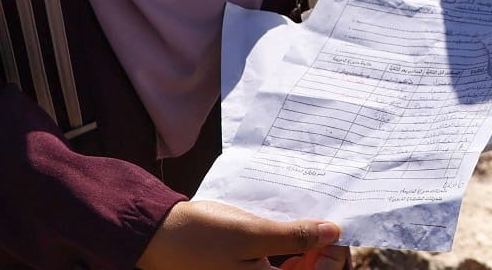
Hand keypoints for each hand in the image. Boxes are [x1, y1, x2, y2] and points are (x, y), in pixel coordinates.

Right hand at [136, 200, 346, 269]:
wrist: (157, 235)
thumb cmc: (201, 236)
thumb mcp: (252, 233)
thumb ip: (294, 237)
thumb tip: (332, 233)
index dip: (330, 258)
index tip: (333, 234)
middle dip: (317, 253)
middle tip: (324, 227)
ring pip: (289, 269)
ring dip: (302, 251)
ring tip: (307, 225)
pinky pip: (272, 265)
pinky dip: (284, 251)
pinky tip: (285, 231)